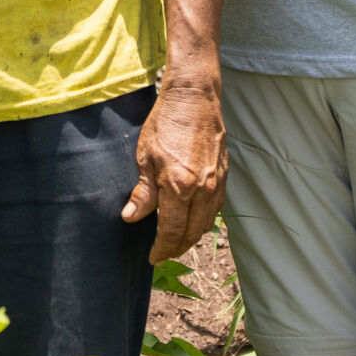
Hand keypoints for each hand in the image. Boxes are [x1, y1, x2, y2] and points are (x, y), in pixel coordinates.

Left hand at [123, 82, 226, 264]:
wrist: (193, 97)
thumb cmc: (165, 123)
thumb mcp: (145, 156)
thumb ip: (143, 192)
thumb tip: (130, 218)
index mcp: (179, 187)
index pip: (171, 232)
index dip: (161, 249)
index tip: (152, 257)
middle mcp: (202, 190)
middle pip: (191, 234)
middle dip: (176, 248)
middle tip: (163, 254)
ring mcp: (217, 184)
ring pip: (206, 224)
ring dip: (191, 237)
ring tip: (175, 241)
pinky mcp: (225, 176)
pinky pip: (215, 209)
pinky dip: (203, 221)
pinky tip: (193, 220)